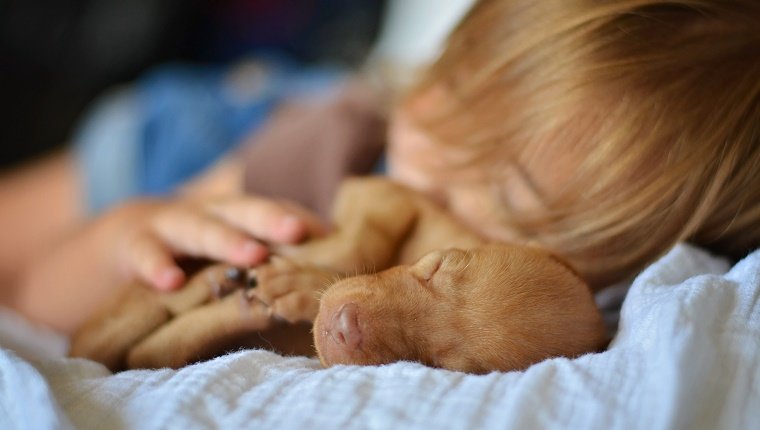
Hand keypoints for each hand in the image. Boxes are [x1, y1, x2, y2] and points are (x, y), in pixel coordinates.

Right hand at [114, 195, 326, 290]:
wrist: (125, 238)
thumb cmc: (196, 252)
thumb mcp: (232, 250)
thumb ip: (271, 259)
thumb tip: (325, 276)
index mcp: (239, 213)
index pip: (275, 211)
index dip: (302, 221)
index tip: (334, 238)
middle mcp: (211, 212)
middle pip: (244, 210)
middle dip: (272, 219)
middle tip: (298, 232)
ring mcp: (171, 224)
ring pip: (201, 227)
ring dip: (228, 240)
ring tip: (254, 255)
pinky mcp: (134, 245)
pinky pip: (146, 254)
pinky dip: (157, 265)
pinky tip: (170, 282)